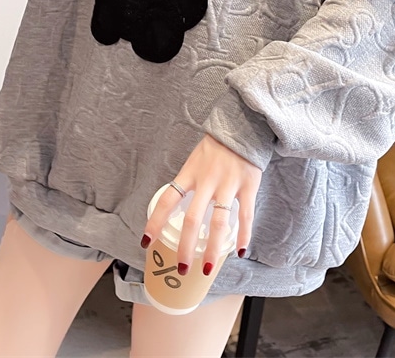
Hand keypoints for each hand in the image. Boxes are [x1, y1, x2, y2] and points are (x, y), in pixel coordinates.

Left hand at [142, 135, 261, 277]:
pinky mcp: (248, 185)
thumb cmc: (216, 146)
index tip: (146, 242)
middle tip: (182, 269)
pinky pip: (246, 215)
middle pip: (193, 219)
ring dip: (213, 249)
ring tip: (207, 268)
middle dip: (186, 247)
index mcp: (190, 173)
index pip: (168, 200)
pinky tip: (240, 252)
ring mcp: (228, 184)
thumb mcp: (195, 160)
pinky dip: (244, 235)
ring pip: (219, 223)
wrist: (242, 125)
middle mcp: (207, 181)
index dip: (155, 222)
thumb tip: (178, 209)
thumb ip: (189, 182)